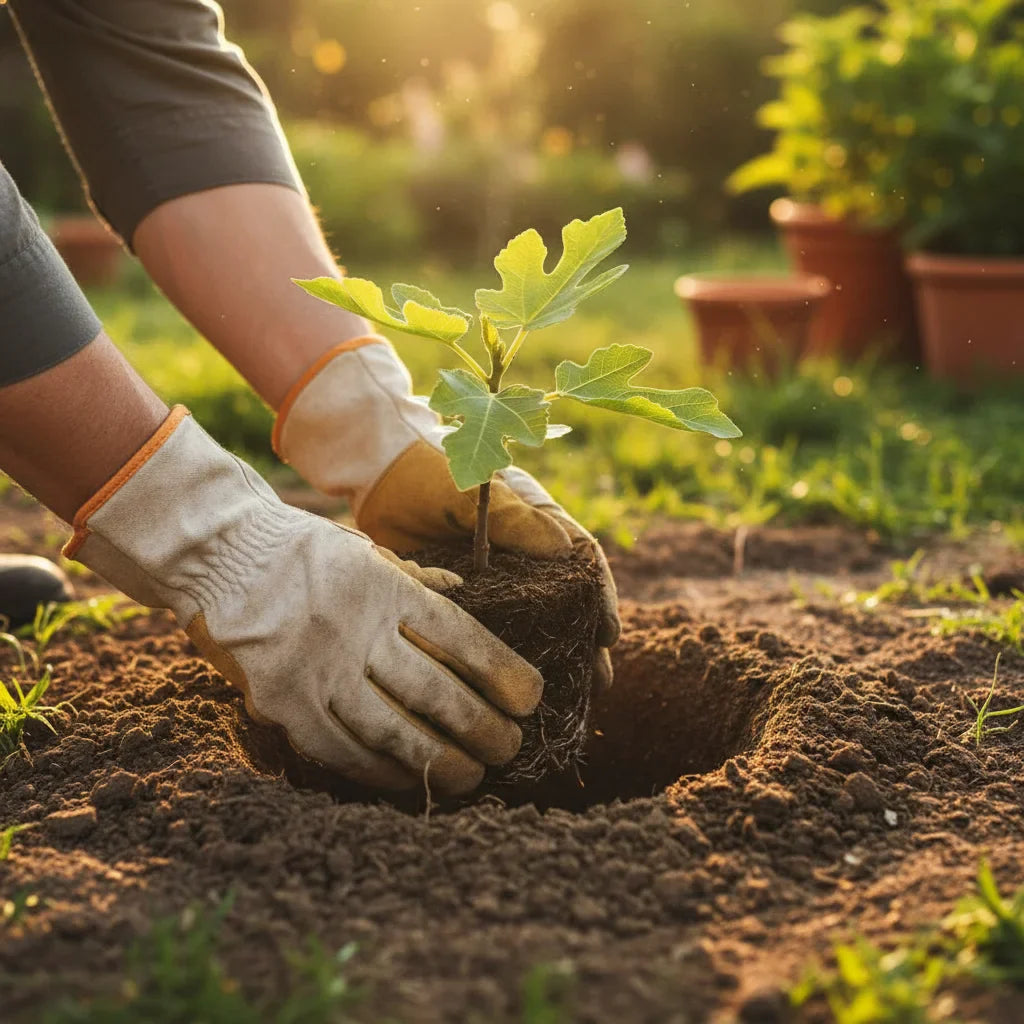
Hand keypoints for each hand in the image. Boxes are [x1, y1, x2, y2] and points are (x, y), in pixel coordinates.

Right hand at [65, 408, 541, 794]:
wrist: (222, 558)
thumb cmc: (307, 553)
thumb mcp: (369, 550)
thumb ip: (417, 580)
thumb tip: (465, 594)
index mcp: (383, 588)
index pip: (460, 638)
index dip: (503, 674)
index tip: (531, 698)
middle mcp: (353, 631)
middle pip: (434, 693)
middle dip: (483, 728)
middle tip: (512, 746)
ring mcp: (315, 673)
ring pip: (393, 734)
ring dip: (442, 762)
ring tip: (474, 775)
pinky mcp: (283, 706)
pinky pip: (344, 752)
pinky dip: (386, 771)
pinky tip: (415, 779)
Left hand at [274, 338, 619, 688]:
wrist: (377, 478)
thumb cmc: (430, 472)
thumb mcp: (470, 493)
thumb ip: (511, 519)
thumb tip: (563, 549)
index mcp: (537, 523)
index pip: (583, 561)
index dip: (601, 598)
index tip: (609, 634)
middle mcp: (524, 555)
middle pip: (569, 601)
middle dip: (587, 642)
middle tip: (599, 682)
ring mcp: (497, 581)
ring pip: (536, 624)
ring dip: (556, 658)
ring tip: (573, 698)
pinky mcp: (467, 601)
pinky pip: (495, 633)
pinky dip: (508, 659)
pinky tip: (513, 689)